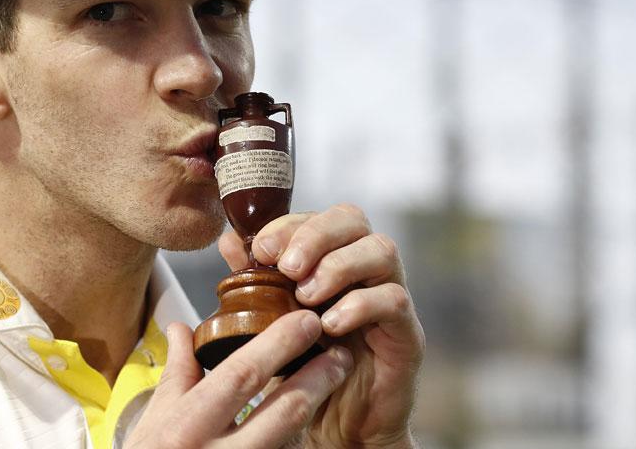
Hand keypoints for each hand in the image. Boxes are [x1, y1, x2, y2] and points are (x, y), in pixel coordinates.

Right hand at [125, 311, 354, 448]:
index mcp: (188, 425)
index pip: (240, 376)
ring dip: (316, 407)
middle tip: (340, 352)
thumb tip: (181, 328)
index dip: (278, 345)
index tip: (305, 321)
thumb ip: (177, 373)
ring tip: (334, 377)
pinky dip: (301, 437)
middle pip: (282, 412)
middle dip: (317, 378)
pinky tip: (314, 415)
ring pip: (290, 439)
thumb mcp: (156, 418)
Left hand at [219, 204, 424, 448]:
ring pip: (382, 250)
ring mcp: (390, 294)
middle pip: (353, 219)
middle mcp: (366, 267)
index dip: (291, 224)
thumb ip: (256, 280)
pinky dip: (360, 305)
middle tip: (286, 267)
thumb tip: (229, 242)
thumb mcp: (272, 319)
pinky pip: (395, 300)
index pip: (320, 216)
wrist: (337, 420)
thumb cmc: (306, 364)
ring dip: (337, 266)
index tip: (261, 249)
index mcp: (334, 256)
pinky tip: (329, 325)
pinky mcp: (406, 331)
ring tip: (305, 297)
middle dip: (314, 236)